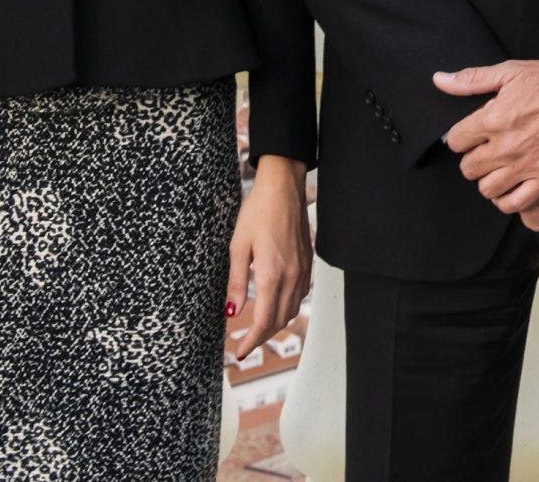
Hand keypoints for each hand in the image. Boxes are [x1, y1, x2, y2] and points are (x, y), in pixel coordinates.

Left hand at [226, 156, 313, 366]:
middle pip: (279, 321)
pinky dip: (287, 307)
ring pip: (292, 310)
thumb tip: (231, 311)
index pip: (263, 321)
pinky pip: (300, 295)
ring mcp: (303, 270)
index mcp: (272, 274)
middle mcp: (291, 276)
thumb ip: (236, 281)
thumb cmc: (259, 211)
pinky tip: (276, 304)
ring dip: (275, 324)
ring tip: (257, 329)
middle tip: (244, 346)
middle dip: (261, 337)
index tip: (239, 352)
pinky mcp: (308, 262)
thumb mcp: (238, 246)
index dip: (251, 341)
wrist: (284, 188)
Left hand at [437, 59, 538, 214]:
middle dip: (473, 160)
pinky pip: (516, 203)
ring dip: (489, 181)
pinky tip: (512, 188)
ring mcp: (526, 164)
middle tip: (485, 153)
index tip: (471, 135)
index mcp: (493, 117)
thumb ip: (471, 79)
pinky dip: (508, 200)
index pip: (455, 141)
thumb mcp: (509, 71)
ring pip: (488, 189)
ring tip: (498, 171)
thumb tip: (439, 80)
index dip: (461, 138)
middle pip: (469, 168)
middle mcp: (506, 145)